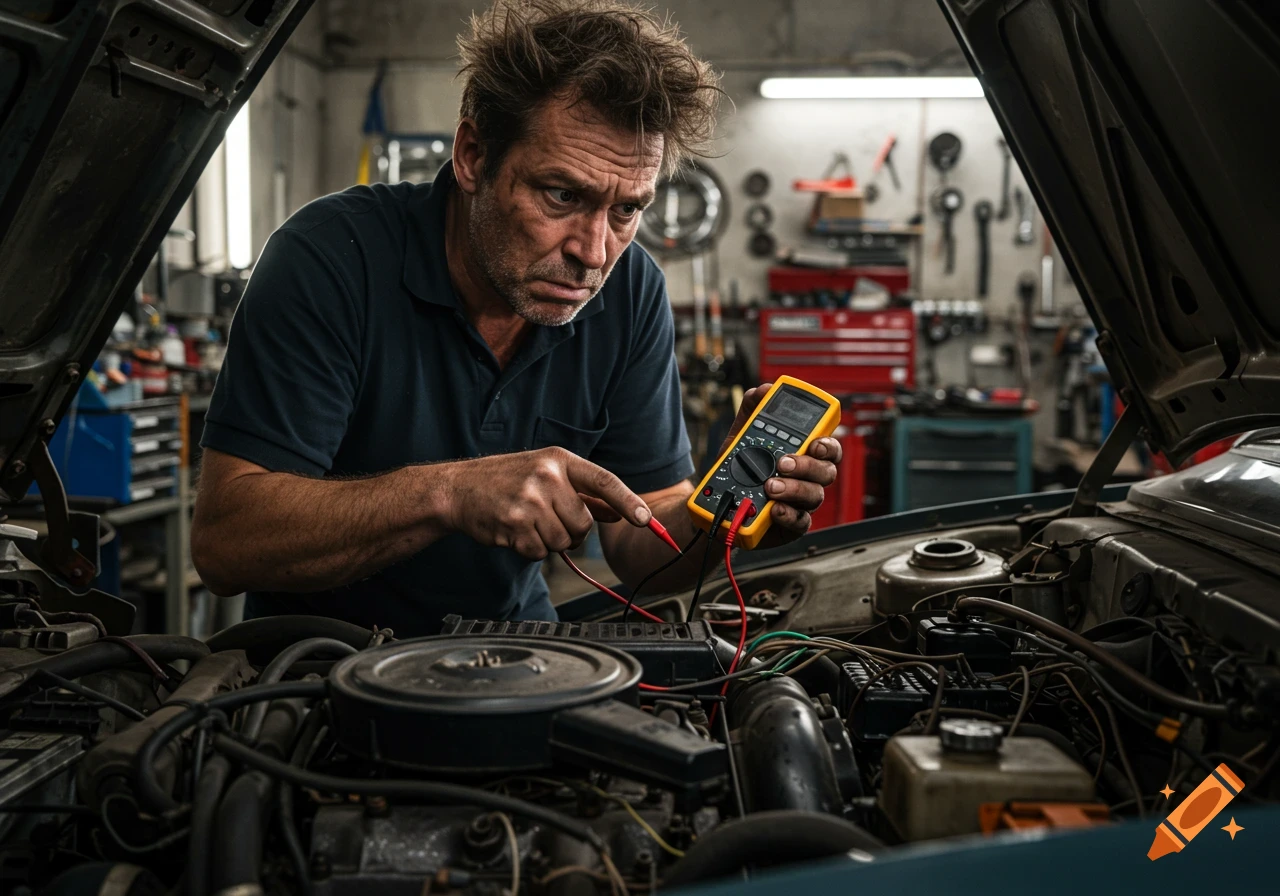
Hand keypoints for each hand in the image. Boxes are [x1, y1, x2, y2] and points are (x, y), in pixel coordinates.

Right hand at [441, 447, 650, 559]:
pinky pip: (539, 552)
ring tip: (526, 522)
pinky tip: (514, 531)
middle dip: (571, 531)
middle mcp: (546, 477)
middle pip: (584, 523)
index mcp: (558, 460)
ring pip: (562, 541)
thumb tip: (620, 512)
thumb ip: (584, 494)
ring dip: (548, 541)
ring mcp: (530, 500)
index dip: (627, 501)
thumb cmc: (505, 481)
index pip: (603, 481)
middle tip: (547, 519)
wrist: (458, 489)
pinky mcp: (515, 524)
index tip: (644, 518)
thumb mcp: (546, 476)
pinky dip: (529, 549)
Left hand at [718, 383, 841, 546]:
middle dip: (807, 465)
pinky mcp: (792, 525)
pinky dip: (788, 515)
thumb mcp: (740, 436)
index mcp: (803, 455)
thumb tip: (763, 390)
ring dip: (793, 488)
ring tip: (770, 485)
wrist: (720, 505)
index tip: (816, 442)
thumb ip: (752, 411)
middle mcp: (808, 479)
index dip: (828, 444)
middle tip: (783, 463)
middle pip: (826, 471)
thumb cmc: (741, 469)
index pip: (828, 447)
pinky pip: (800, 522)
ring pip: (814, 495)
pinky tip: (775, 509)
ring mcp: (802, 503)